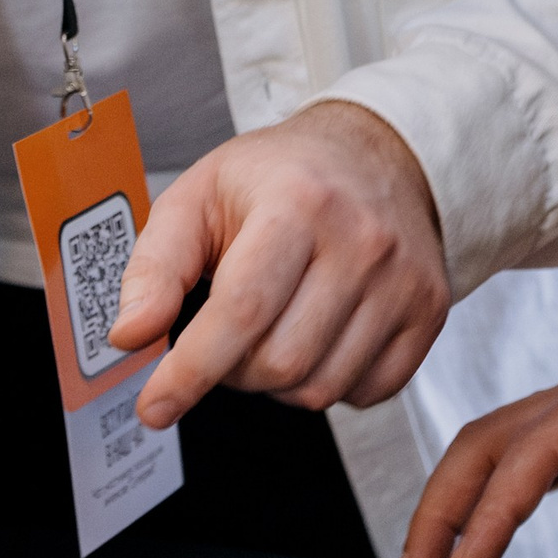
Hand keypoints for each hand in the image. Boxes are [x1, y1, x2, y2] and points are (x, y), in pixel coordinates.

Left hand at [104, 100, 449, 429]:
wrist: (375, 153)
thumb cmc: (279, 176)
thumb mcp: (199, 195)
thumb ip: (155, 265)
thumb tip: (129, 335)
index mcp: (298, 201)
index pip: (241, 309)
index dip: (190, 369)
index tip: (156, 404)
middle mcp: (361, 241)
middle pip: (279, 360)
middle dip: (231, 370)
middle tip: (221, 338)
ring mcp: (403, 281)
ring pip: (320, 387)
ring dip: (275, 382)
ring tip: (269, 330)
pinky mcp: (428, 312)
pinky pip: (368, 392)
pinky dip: (326, 383)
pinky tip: (314, 336)